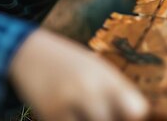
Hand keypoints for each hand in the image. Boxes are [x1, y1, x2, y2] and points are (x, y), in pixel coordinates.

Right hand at [9, 29, 147, 120]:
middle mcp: (91, 89)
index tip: (124, 114)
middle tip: (99, 111)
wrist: (29, 52)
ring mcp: (70, 103)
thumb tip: (137, 114)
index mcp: (109, 77)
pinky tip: (68, 113)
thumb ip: (118, 92)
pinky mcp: (49, 114)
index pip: (137, 110)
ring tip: (82, 111)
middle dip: (109, 120)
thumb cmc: (71, 64)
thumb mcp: (99, 70)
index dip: (133, 116)